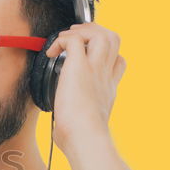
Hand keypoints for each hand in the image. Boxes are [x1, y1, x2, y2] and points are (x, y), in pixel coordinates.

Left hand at [43, 22, 126, 152]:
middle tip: (76, 38)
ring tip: (65, 40)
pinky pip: (74, 40)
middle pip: (113, 39)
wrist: (85, 138)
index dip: (105, 53)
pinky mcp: (80, 67)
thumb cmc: (81, 138)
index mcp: (108, 88)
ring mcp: (95, 69)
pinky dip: (62, 40)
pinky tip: (51, 52)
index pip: (118, 61)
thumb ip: (78, 119)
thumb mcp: (86, 124)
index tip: (87, 57)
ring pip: (100, 33)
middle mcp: (105, 76)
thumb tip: (62, 129)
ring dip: (81, 31)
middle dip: (95, 31)